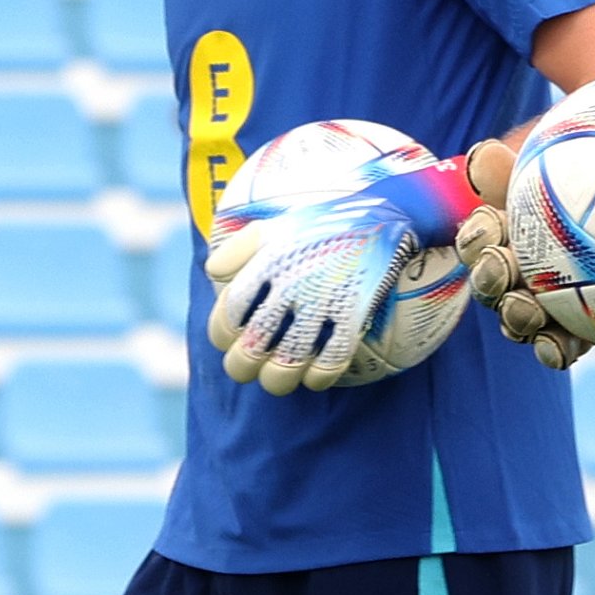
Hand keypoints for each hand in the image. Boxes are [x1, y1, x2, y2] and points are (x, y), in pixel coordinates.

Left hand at [203, 152, 483, 392]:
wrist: (382, 213)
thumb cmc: (322, 224)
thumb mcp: (274, 226)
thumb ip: (238, 248)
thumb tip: (212, 273)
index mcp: (268, 264)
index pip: (230, 312)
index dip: (221, 334)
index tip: (227, 340)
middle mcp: (291, 285)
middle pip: (253, 345)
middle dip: (241, 366)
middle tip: (244, 370)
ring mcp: (324, 302)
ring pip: (289, 361)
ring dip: (277, 380)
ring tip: (275, 380)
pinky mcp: (355, 314)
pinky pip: (332, 360)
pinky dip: (320, 377)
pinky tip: (313, 380)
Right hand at [461, 139, 581, 372]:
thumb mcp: (563, 169)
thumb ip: (524, 168)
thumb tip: (482, 154)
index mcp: (507, 231)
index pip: (480, 235)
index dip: (478, 238)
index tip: (491, 234)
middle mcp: (515, 271)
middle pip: (491, 280)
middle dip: (491, 278)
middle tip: (503, 271)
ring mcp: (540, 304)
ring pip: (516, 318)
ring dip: (517, 318)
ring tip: (530, 316)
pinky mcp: (570, 332)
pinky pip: (556, 345)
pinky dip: (554, 349)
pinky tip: (563, 350)